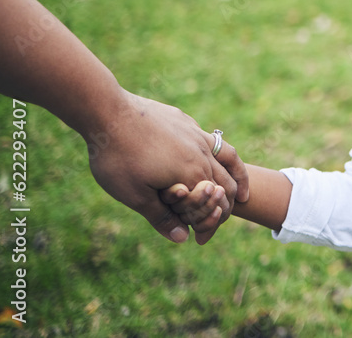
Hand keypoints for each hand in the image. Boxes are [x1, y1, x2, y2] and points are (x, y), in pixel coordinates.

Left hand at [87, 91, 248, 244]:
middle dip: (229, 203)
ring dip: (237, 177)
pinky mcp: (185, 122)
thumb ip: (161, 217)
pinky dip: (220, 155)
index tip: (202, 239)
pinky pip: (212, 140)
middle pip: (228, 182)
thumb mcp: (134, 194)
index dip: (212, 225)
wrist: (108, 112)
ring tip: (242, 190)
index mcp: (192, 174)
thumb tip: (182, 238)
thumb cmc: (118, 157)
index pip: (216, 204)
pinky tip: (211, 156)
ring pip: (228, 157)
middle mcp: (201, 154)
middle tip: (222, 217)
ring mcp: (196, 134)